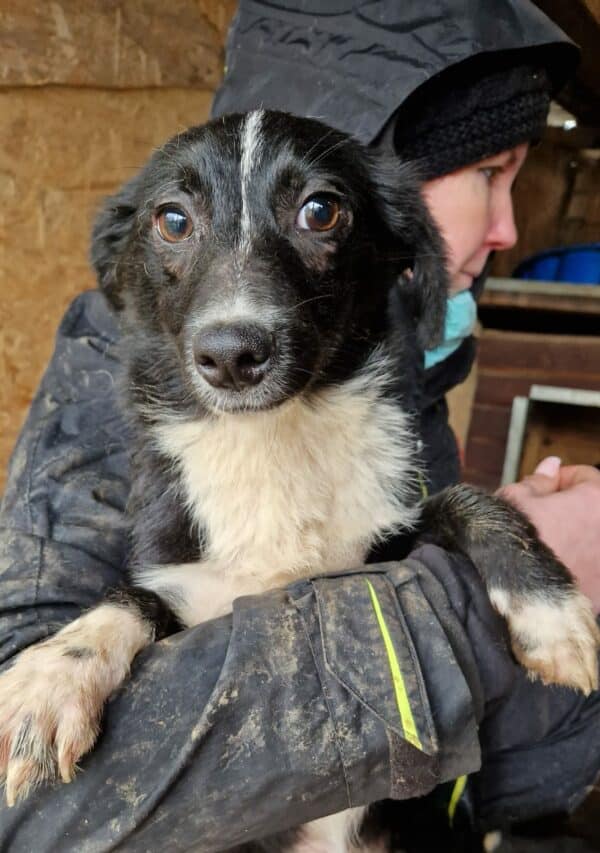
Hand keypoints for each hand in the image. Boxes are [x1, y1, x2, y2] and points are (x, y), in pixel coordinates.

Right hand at [498, 457, 599, 614]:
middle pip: (592, 509)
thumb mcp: (515, 499)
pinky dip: (578, 566)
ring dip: (576, 537)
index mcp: (595, 498)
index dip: (558, 480)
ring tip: (545, 548)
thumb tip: (552, 465)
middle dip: (570, 510)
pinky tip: (552, 572)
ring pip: (592, 538)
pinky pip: (591, 568)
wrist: (515, 593)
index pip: (584, 475)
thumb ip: (538, 480)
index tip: (540, 491)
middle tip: (541, 519)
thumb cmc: (513, 541)